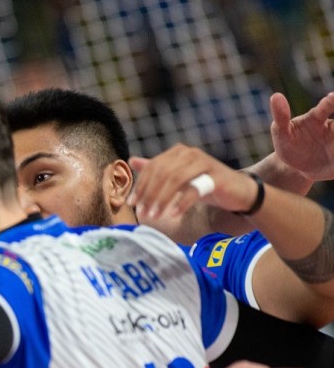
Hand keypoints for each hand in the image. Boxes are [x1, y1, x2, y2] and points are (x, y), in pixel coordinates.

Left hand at [129, 144, 258, 219]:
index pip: (152, 167)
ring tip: (155, 216)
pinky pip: (194, 189)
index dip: (140, 185)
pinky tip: (173, 214)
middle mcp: (189, 153)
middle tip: (143, 212)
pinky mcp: (216, 176)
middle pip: (162, 173)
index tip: (131, 203)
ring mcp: (203, 163)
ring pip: (176, 180)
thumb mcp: (177, 177)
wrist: (236, 191)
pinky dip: (182, 202)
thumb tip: (131, 160)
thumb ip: (156, 168)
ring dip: (162, 200)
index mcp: (177, 152)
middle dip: (149, 194)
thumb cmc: (204, 183)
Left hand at [271, 91, 333, 181]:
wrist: (296, 167)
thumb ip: (280, 116)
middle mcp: (333, 126)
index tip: (332, 96)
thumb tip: (275, 96)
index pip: (326, 106)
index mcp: (317, 117)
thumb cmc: (289, 144)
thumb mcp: (280, 133)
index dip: (331, 101)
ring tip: (333, 149)